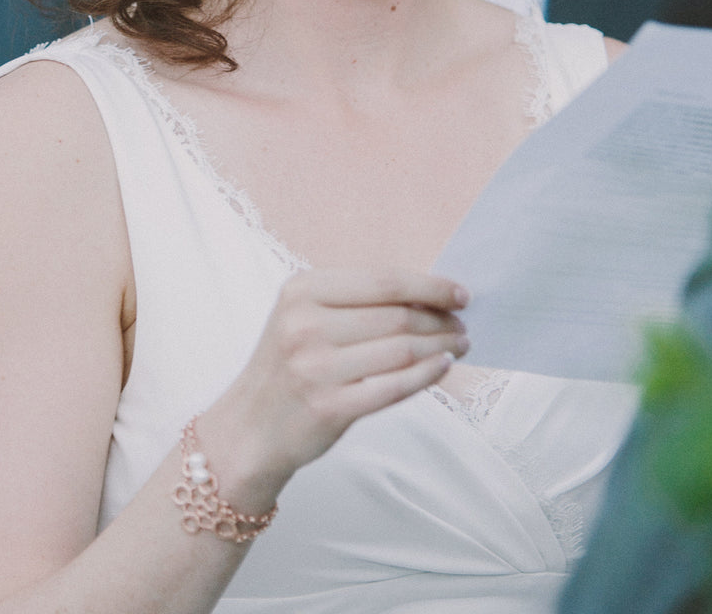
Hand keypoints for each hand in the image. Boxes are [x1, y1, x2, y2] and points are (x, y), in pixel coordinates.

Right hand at [203, 268, 469, 505]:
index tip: (460, 293)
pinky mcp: (330, 408)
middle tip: (462, 325)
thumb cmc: (288, 367)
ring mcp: (316, 368)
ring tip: (459, 345)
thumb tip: (429, 293)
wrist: (248, 430)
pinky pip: (396, 386)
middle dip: (440, 319)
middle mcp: (305, 325)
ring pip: (402, 350)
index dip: (430, 285)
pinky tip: (442, 367)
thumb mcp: (305, 317)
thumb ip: (356, 301)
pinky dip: (427, 375)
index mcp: (302, 290)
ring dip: (441, 346)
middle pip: (398, 315)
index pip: (383, 280)